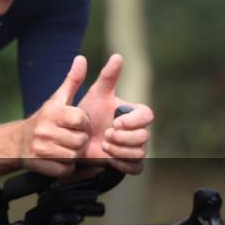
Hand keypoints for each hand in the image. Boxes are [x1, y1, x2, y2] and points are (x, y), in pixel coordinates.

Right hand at [20, 56, 90, 178]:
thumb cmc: (45, 119)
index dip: (83, 123)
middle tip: (72, 137)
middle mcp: (44, 129)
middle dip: (80, 141)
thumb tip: (82, 58)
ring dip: (74, 154)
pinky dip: (66, 167)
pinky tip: (59, 158)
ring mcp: (41, 148)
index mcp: (52, 112)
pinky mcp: (40, 164)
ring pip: (74, 156)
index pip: (81, 120)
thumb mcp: (58, 99)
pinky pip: (66, 169)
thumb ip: (73, 80)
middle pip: (80, 141)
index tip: (78, 123)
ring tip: (66, 147)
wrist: (19, 142)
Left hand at [77, 53, 153, 174]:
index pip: (148, 116)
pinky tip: (110, 159)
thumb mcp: (96, 93)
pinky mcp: (129, 163)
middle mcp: (138, 130)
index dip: (134, 121)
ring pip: (140, 152)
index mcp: (134, 112)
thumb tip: (118, 56)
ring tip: (104, 145)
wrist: (75, 137)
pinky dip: (123, 164)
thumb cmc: (87, 113)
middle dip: (124, 138)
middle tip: (106, 135)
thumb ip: (108, 76)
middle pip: (144, 137)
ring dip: (121, 150)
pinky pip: (137, 167)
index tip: (116, 122)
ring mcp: (134, 147)